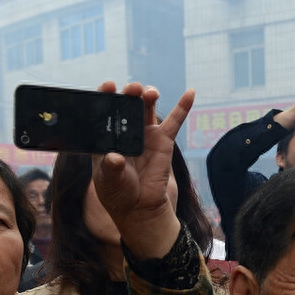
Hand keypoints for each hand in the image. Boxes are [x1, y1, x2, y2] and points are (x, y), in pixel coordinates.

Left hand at [91, 81, 191, 260]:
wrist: (139, 207)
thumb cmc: (118, 192)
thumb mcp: (108, 180)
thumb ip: (110, 167)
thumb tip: (114, 158)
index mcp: (106, 135)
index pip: (104, 110)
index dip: (105, 95)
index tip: (108, 86)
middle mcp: (125, 130)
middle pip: (126, 104)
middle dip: (129, 93)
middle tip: (131, 89)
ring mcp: (145, 133)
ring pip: (146, 107)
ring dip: (148, 95)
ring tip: (149, 93)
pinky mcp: (164, 140)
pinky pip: (174, 121)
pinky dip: (183, 106)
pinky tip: (191, 92)